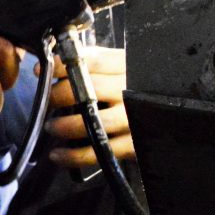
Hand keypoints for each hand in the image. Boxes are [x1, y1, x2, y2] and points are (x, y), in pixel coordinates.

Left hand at [42, 45, 134, 165]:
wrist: (172, 113)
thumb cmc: (136, 88)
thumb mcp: (121, 68)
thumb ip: (94, 62)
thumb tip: (56, 58)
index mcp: (128, 66)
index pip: (93, 62)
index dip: (64, 65)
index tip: (42, 69)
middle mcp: (132, 90)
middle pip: (91, 88)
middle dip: (60, 95)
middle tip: (47, 101)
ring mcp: (134, 118)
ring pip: (95, 121)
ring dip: (66, 125)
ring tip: (51, 127)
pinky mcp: (134, 144)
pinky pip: (100, 151)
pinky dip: (75, 155)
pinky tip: (57, 155)